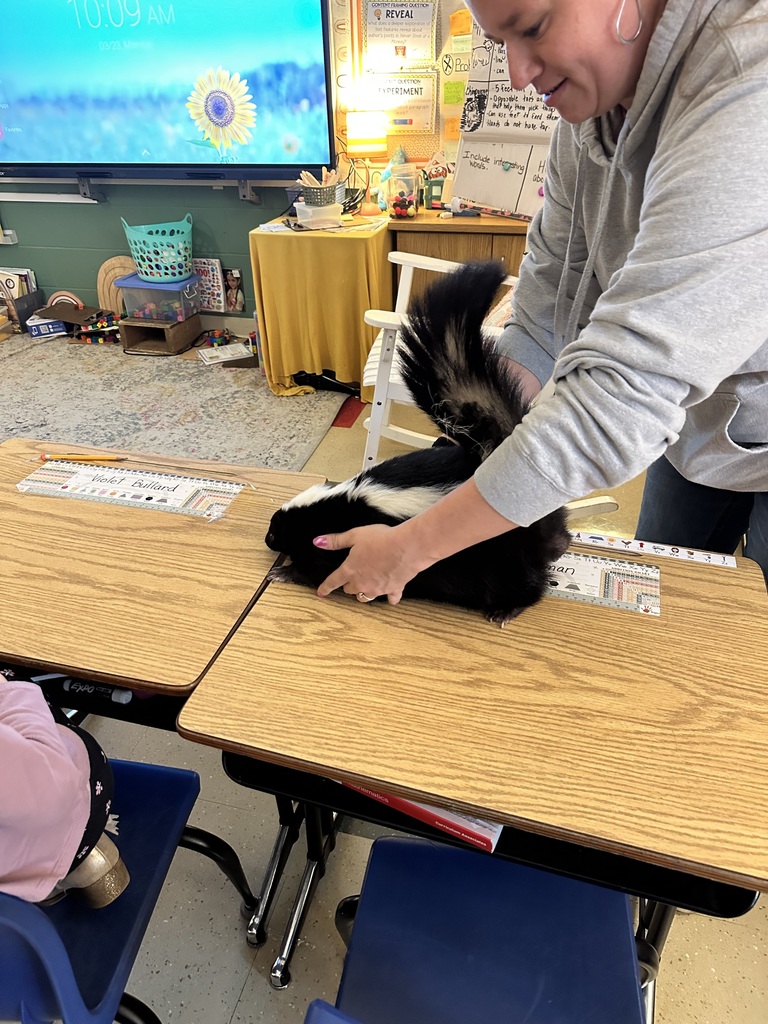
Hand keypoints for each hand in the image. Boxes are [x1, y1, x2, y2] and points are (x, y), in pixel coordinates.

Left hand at [315, 523, 431, 604]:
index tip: (321, 593)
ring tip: (366, 586)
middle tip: (351, 578)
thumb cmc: (381, 539)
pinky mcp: (394, 589)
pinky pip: (391, 598)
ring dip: (364, 592)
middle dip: (349, 584)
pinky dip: (390, 597)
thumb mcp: (355, 535)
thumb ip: (336, 541)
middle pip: (350, 590)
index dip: (325, 588)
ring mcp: (378, 589)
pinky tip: (391, 598)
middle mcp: (362, 583)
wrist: (407, 547)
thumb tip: (318, 541)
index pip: (333, 581)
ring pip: (366, 596)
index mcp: (350, 570)